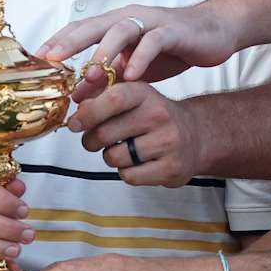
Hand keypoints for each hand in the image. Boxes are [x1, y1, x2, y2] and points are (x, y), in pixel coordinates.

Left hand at [37, 3, 241, 82]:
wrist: (213, 33)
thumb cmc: (170, 48)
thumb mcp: (133, 66)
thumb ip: (107, 78)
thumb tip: (77, 96)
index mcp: (116, 24)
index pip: (80, 29)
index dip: (59, 42)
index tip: (38, 59)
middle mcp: (129, 18)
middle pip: (94, 26)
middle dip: (71, 42)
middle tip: (53, 60)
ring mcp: (151, 22)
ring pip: (122, 30)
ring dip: (106, 51)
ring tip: (93, 74)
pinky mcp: (173, 31)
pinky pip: (154, 41)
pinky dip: (142, 57)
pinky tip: (133, 75)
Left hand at [68, 79, 208, 186]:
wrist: (197, 135)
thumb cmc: (156, 117)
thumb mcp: (134, 98)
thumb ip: (104, 100)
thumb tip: (77, 111)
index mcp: (145, 94)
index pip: (113, 98)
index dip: (88, 113)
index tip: (74, 124)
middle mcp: (159, 115)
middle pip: (106, 133)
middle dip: (91, 141)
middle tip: (94, 141)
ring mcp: (168, 143)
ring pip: (115, 158)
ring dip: (111, 157)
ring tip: (123, 150)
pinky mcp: (172, 168)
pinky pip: (129, 176)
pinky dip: (126, 172)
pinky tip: (138, 163)